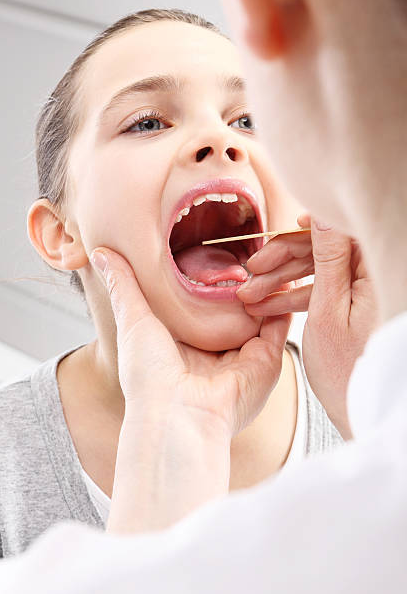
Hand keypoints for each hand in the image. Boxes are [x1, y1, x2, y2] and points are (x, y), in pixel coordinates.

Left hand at [90, 247, 290, 530]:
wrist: (177, 414)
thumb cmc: (149, 376)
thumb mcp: (133, 320)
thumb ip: (124, 285)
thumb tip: (101, 252)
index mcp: (189, 346)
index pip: (204, 306)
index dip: (211, 280)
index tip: (214, 248)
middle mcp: (219, 353)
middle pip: (237, 310)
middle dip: (244, 282)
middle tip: (246, 251)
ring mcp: (246, 357)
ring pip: (262, 313)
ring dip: (265, 286)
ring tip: (267, 256)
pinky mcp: (268, 360)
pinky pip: (280, 324)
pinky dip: (282, 301)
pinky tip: (279, 277)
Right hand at [236, 215, 377, 439]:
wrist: (361, 413)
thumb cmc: (348, 370)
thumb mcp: (328, 311)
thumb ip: (327, 259)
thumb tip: (323, 214)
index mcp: (376, 273)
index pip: (345, 230)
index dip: (314, 226)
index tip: (286, 228)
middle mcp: (374, 278)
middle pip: (329, 249)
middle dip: (287, 258)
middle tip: (254, 270)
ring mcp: (364, 294)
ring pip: (321, 271)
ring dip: (284, 280)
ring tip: (250, 295)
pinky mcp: (354, 308)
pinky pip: (325, 291)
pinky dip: (296, 297)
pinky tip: (267, 306)